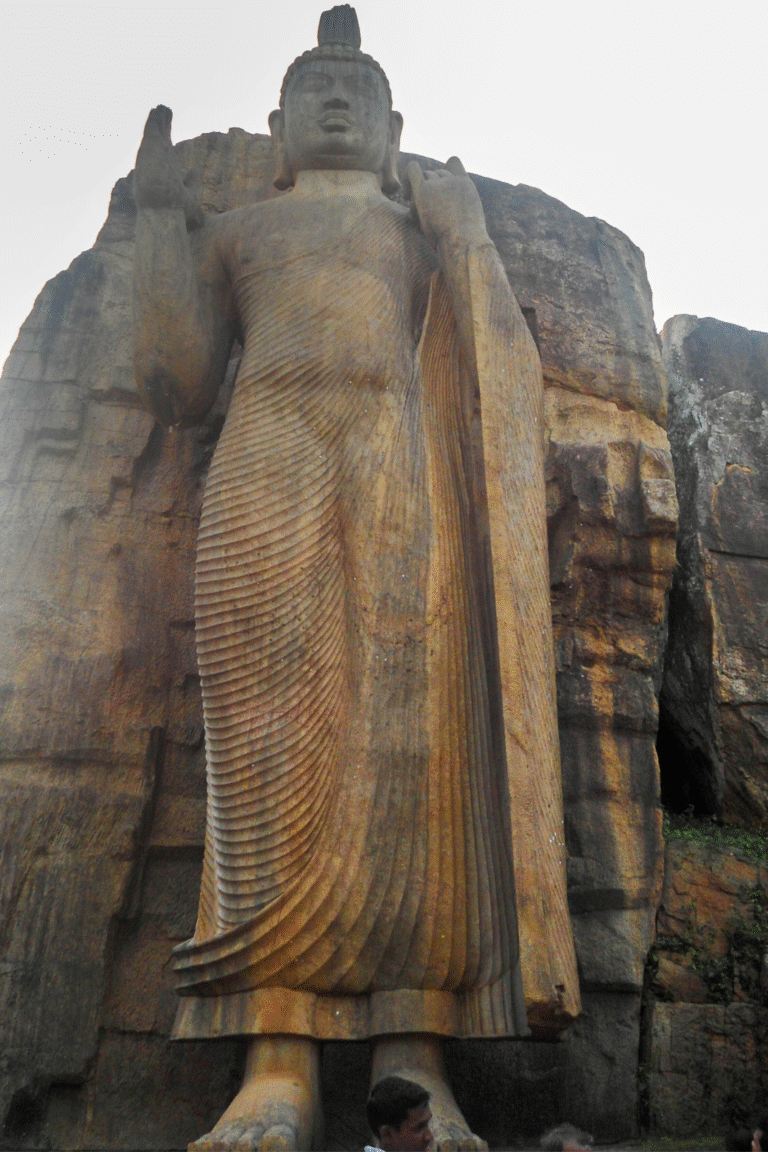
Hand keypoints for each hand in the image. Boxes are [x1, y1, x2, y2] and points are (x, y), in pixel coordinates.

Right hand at [134, 105, 202, 227]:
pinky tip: (157, 109)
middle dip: (163, 126)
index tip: (169, 132)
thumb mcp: (191, 194)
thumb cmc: (175, 210)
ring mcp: (152, 155)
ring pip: (155, 133)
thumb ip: (193, 182)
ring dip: (158, 120)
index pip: (166, 152)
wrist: (163, 212)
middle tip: (166, 111)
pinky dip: (154, 119)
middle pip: (160, 140)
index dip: (168, 141)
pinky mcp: (149, 149)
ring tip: (162, 107)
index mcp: (167, 171)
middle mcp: (158, 162)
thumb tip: (196, 170)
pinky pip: (151, 130)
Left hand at [405, 156, 487, 248]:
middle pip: (435, 174)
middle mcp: (452, 180)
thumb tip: (448, 213)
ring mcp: (438, 184)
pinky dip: (407, 177)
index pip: (453, 162)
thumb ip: (458, 208)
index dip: (443, 172)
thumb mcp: (470, 220)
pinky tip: (405, 194)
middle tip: (429, 211)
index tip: (439, 188)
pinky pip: (413, 170)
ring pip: (423, 177)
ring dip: (419, 192)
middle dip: (430, 188)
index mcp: (466, 184)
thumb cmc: (466, 241)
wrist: (463, 243)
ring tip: (421, 214)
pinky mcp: (424, 191)